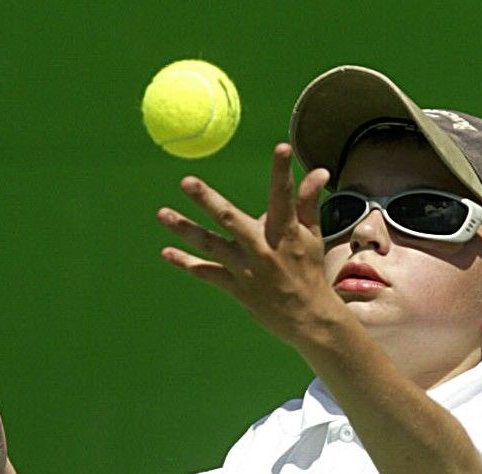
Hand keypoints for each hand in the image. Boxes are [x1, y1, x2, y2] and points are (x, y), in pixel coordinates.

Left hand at [157, 143, 339, 348]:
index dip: (282, 171)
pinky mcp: (236, 287)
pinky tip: (166, 252)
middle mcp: (263, 249)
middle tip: (187, 182)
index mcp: (286, 232)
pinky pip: (207, 273)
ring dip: (185, 229)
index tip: (281, 148)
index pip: (284, 195)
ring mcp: (247, 269)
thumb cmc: (309, 271)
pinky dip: (186, 263)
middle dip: (208, 200)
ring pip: (211, 245)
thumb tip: (319, 172)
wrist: (308, 318)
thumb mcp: (312, 235)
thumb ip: (308, 202)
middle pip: (231, 220)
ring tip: (162, 214)